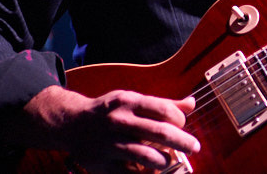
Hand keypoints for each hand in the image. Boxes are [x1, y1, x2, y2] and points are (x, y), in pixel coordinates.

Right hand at [17, 85, 200, 172]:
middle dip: (183, 142)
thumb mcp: (133, 99)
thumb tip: (192, 103)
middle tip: (195, 147)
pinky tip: (150, 172)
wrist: (71, 123)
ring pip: (147, 157)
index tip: (181, 125)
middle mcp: (119, 121)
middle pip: (160, 133)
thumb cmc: (111, 111)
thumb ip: (163, 104)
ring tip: (167, 160)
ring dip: (164, 161)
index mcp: (129, 101)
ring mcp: (109, 144)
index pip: (165, 110)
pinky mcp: (100, 165)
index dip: (180, 119)